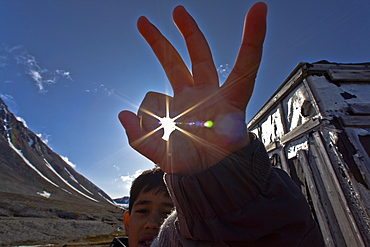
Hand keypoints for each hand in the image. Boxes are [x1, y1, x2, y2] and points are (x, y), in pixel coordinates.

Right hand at [119, 2, 266, 174]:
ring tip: (149, 72)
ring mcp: (190, 100)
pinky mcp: (174, 108)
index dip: (252, 39)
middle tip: (177, 10)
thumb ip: (154, 142)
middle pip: (200, 56)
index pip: (244, 68)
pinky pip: (149, 104)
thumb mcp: (188, 159)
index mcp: (226, 106)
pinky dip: (140, 121)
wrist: (202, 177)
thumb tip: (123, 116)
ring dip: (158, 58)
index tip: (259, 8)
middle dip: (188, 31)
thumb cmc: (205, 168)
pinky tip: (140, 126)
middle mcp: (208, 97)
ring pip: (173, 68)